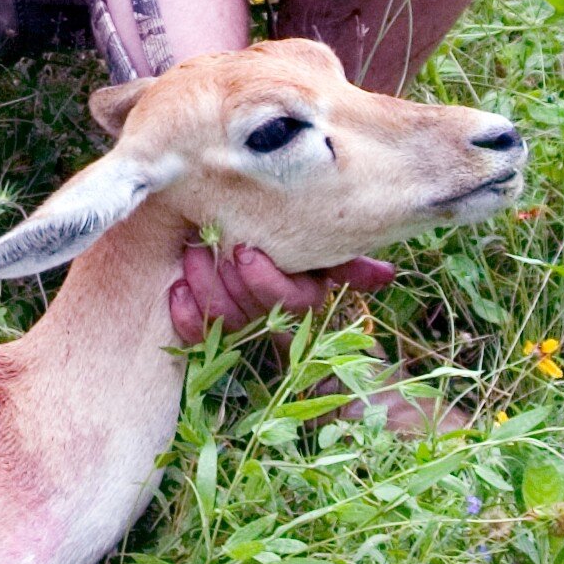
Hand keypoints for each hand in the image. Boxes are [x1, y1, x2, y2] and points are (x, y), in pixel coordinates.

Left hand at [167, 244, 393, 344]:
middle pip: (251, 311)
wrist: (236, 229)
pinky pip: (195, 333)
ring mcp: (240, 321)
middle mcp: (273, 315)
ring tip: (192, 252)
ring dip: (203, 286)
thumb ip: (346, 258)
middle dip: (226, 277)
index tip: (245, 251)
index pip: (292, 303)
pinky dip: (185, 314)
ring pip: (224, 319)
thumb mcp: (316, 242)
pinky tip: (176, 289)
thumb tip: (387, 274)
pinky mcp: (207, 326)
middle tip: (206, 243)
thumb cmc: (285, 234)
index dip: (266, 282)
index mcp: (303, 295)